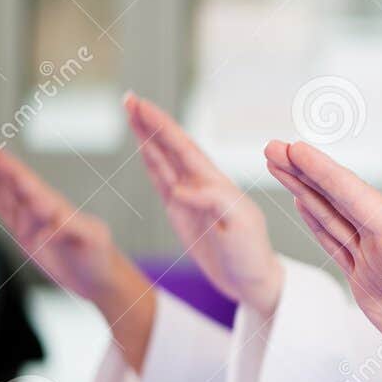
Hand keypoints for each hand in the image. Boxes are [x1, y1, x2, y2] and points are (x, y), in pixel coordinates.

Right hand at [0, 141, 154, 368]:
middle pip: (10, 179)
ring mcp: (30, 217)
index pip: (25, 181)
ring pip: (2, 190)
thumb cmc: (100, 256)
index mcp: (53, 205)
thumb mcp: (91, 241)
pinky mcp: (23, 230)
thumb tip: (48, 228)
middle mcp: (39, 207)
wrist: (99, 276)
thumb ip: (72, 229)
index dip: (6, 165)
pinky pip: (1, 207)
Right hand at [125, 93, 282, 315]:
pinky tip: (143, 147)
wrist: (252, 282)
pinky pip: (163, 181)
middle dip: (151, 123)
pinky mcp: (183, 212)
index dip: (163, 127)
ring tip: (131, 112)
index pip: (184, 149)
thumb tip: (182, 189)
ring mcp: (192, 197)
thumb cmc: (251, 257)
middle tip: (129, 98)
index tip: (142, 106)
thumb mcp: (239, 229)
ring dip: (148, 137)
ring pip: (165, 159)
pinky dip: (152, 162)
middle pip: (172, 147)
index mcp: (218, 185)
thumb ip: (215, 203)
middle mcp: (204, 185)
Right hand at [263, 139, 381, 381]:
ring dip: (304, 191)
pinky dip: (317, 223)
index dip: (329, 176)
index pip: (362, 201)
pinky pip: (336, 246)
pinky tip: (303, 203)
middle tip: (274, 147)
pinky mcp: (370, 284)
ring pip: (332, 218)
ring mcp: (378, 262)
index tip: (300, 150)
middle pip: (340, 200)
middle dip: (306, 173)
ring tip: (278, 164)